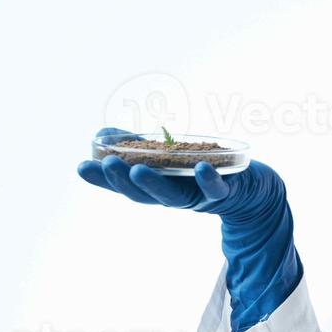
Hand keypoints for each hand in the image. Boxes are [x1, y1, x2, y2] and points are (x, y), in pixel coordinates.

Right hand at [77, 127, 303, 331]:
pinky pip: (215, 189)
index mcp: (156, 188)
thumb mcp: (167, 157)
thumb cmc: (201, 171)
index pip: (123, 186)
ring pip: (172, 195)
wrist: (250, 191)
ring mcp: (197, 197)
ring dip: (153, 184)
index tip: (81, 166)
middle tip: (106, 164)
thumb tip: (103, 134)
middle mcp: (172, 196)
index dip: (102, 179)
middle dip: (122, 181)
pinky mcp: (224, 192)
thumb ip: (137, 146)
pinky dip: (208, 180)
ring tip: (136, 170)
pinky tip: (202, 168)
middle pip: (143, 194)